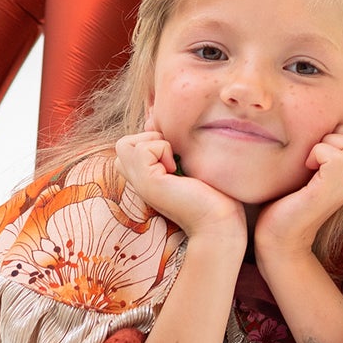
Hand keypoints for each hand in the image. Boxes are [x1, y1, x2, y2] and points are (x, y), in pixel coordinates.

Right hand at [114, 124, 246, 243]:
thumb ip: (169, 147)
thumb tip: (153, 120)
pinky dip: (161, 149)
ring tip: (173, 163)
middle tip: (171, 157)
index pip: (128, 148)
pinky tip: (175, 168)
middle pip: (123, 145)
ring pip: (125, 144)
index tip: (173, 155)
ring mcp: (140, 184)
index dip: (149, 140)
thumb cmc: (213, 194)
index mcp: (147, 178)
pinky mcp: (148, 183)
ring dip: (154, 143)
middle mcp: (139, 182)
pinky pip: (142, 148)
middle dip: (147, 139)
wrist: (219, 222)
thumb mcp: (186, 163)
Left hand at [253, 123, 342, 261]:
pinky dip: (318, 153)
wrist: (279, 239)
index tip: (320, 147)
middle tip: (315, 153)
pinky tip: (306, 167)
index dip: (342, 131)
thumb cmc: (288, 200)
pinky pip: (336, 156)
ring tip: (310, 162)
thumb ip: (325, 149)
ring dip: (326, 144)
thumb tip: (322, 120)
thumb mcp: (314, 169)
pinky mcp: (328, 192)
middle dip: (337, 134)